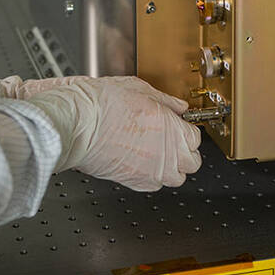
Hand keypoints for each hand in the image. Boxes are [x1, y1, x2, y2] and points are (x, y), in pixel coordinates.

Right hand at [17, 77, 201, 191]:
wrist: (77, 124)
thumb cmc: (104, 104)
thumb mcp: (140, 89)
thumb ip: (166, 101)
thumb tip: (179, 107)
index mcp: (174, 131)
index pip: (196, 138)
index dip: (186, 129)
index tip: (178, 125)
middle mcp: (167, 156)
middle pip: (192, 162)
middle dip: (185, 152)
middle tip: (171, 140)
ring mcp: (152, 172)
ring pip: (175, 178)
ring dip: (171, 167)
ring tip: (156, 152)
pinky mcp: (134, 183)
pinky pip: (154, 185)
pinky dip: (152, 175)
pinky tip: (141, 160)